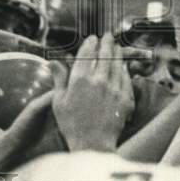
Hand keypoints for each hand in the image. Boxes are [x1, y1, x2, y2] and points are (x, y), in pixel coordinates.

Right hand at [51, 34, 134, 151]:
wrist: (92, 144)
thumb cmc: (71, 125)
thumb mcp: (59, 101)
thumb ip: (59, 79)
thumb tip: (53, 62)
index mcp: (80, 80)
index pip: (87, 54)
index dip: (90, 43)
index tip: (92, 38)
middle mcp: (99, 81)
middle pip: (105, 56)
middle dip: (106, 43)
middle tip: (107, 36)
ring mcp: (114, 89)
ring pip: (117, 65)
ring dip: (117, 53)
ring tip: (116, 46)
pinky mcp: (125, 99)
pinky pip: (126, 79)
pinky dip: (124, 70)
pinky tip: (123, 67)